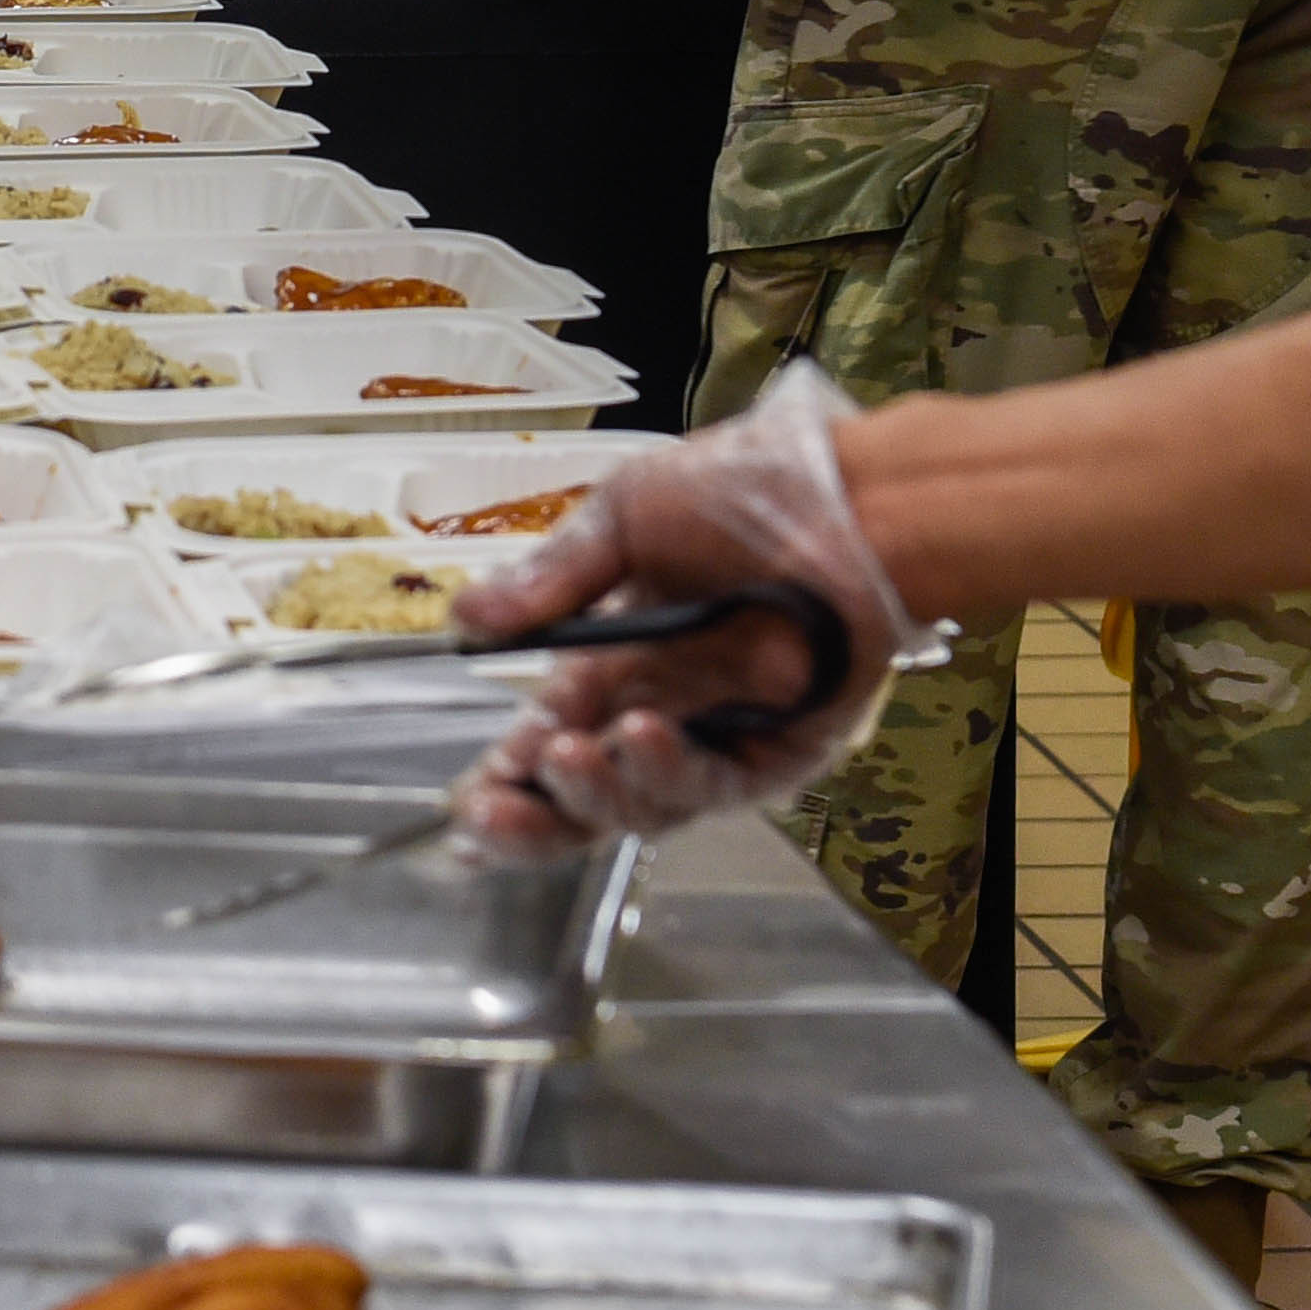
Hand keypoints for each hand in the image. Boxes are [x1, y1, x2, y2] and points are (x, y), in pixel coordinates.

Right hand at [443, 362, 928, 860]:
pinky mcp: (778, 752)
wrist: (846, 494)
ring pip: (641, 805)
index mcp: (612, 664)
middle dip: (531, 819)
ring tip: (564, 755)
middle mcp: (658, 711)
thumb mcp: (624, 517)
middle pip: (584, 798)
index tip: (464, 802)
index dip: (504, 780)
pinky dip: (669, 772)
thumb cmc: (747, 490)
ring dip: (593, 792)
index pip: (545, 741)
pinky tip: (638, 735)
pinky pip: (714, 785)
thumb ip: (552, 580)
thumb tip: (468, 619)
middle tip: (489, 815)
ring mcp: (717, 737)